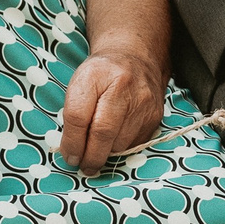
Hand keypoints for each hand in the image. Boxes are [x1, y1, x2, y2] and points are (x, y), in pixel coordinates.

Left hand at [59, 51, 163, 171]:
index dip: (72, 142)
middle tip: (84, 166)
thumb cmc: (101, 75)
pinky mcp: (155, 115)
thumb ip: (73, 114)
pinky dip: (122, 148)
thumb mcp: (80, 83)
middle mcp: (122, 86)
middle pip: (102, 133)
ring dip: (107, 154)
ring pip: (120, 143)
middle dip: (90, 156)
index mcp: (95, 75)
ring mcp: (142, 101)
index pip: (78, 116)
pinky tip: (115, 141)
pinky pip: (135, 144)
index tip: (69, 155)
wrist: (136, 58)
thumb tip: (72, 151)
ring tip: (98, 151)